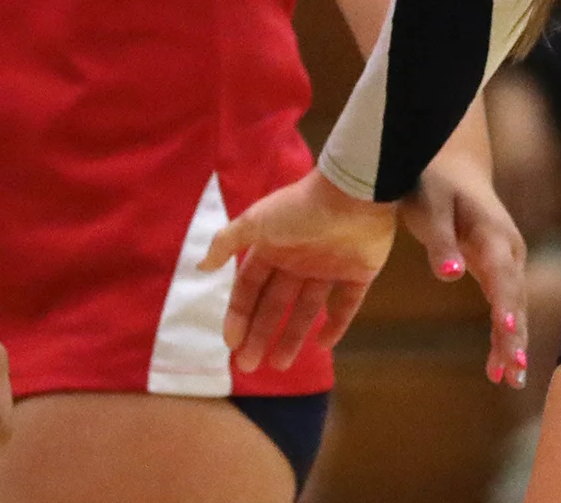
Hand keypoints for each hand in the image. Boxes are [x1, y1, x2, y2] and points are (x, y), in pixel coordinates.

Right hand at [201, 170, 396, 372]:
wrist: (354, 193)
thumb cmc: (301, 209)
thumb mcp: (256, 221)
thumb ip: (227, 242)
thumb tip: (201, 266)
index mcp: (273, 246)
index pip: (250, 287)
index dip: (239, 314)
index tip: (231, 344)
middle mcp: (298, 259)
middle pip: (274, 303)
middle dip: (260, 333)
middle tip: (248, 366)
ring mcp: (328, 267)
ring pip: (307, 309)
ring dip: (292, 336)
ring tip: (280, 366)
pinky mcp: (359, 273)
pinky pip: (346, 304)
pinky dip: (336, 324)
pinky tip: (323, 345)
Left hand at [402, 157, 528, 387]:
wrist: (452, 165)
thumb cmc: (435, 185)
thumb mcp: (430, 207)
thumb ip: (441, 242)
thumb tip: (451, 276)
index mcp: (492, 233)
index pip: (502, 274)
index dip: (505, 305)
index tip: (506, 333)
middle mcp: (509, 250)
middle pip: (514, 299)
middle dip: (515, 337)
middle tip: (515, 373)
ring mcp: (508, 261)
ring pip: (514, 309)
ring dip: (514, 344)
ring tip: (512, 380)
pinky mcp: (499, 270)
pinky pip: (505, 308)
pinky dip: (504, 338)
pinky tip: (497, 370)